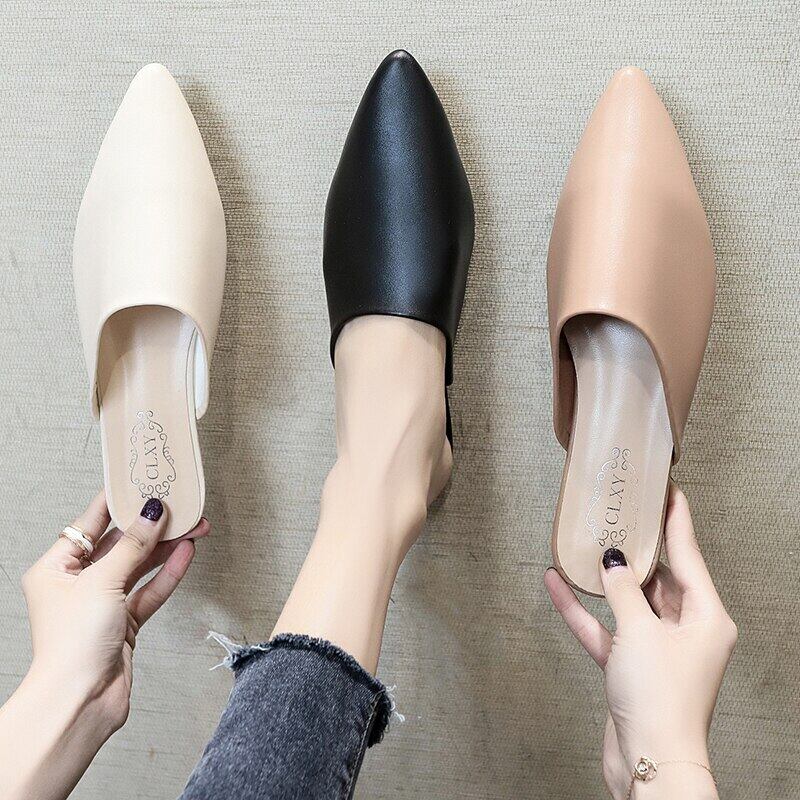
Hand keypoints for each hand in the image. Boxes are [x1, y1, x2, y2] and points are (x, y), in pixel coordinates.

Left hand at [0, 491, 207, 799]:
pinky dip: (170, 572)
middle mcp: (79, 583)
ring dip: (167, 547)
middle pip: (121, 543)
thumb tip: (151, 511)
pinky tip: (187, 553)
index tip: (140, 481)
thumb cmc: (72, 645)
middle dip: (151, 525)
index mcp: (56, 568)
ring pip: (141, 565)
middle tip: (179, 505)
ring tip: (194, 526)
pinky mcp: (126, 622)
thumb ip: (133, 545)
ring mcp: (104, 603)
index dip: (117, 501)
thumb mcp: (103, 582)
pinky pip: (151, 589)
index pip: (91, 523)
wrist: (81, 701)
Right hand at [545, 486, 736, 798]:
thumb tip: (613, 560)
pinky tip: (557, 585)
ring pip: (629, 602)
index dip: (675, 518)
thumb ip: (623, 590)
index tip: (667, 489)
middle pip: (660, 577)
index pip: (689, 554)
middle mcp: (687, 630)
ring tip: (586, 545)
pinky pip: (606, 629)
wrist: (648, 762)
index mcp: (706, 617)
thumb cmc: (659, 699)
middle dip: (637, 549)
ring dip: (605, 581)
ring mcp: (657, 649)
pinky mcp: (632, 668)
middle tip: (621, 512)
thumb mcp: (640, 631)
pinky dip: (584, 611)